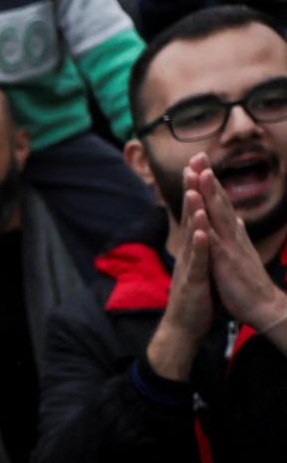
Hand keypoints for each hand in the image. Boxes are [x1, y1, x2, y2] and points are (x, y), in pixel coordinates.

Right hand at [146, 156, 217, 379]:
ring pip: (191, 235)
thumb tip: (208, 228)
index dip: (198, 187)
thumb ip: (205, 246)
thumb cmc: (196, 298)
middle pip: (191, 215)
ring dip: (192, 212)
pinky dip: (199, 246)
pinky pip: (197, 261)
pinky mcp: (193, 282)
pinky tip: (201, 231)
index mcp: (194, 247)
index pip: (196, 211)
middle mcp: (188, 251)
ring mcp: (189, 265)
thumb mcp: (203, 266)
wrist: (185, 328)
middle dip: (192, 188)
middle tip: (192, 163)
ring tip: (193, 190)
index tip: (199, 164)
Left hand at [196, 162, 286, 330]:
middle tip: (199, 156)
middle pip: (219, 202)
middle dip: (208, 179)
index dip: (210, 184)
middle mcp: (233, 236)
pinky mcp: (227, 263)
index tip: (200, 164)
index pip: (219, 204)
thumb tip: (235, 218)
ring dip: (209, 195)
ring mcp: (231, 247)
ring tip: (201, 173)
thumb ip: (235, 235)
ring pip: (218, 216)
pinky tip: (201, 215)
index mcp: (232, 234)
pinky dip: (208, 228)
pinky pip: (216, 244)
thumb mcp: (240, 253)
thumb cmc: (248, 281)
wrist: (264, 306)